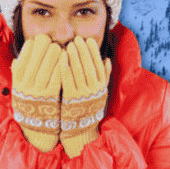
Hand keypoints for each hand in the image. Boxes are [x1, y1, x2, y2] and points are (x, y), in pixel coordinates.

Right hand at [11, 34, 64, 151]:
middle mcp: (26, 87)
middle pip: (34, 61)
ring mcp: (38, 92)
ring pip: (46, 67)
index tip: (36, 40)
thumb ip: (19, 74)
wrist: (37, 126)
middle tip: (50, 40)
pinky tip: (65, 58)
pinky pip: (56, 78)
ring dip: (53, 54)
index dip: (30, 48)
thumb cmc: (29, 102)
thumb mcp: (19, 89)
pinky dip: (60, 66)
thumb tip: (18, 57)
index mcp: (17, 82)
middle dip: (43, 47)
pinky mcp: (51, 96)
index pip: (22, 59)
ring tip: (59, 47)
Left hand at [59, 36, 111, 157]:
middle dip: (83, 50)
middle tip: (77, 39)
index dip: (93, 51)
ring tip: (69, 45)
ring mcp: (83, 94)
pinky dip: (65, 67)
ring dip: (74, 56)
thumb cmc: (89, 108)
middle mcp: (94, 90)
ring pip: (79, 70)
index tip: (88, 40)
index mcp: (101, 87)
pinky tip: (61, 57)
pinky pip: (68, 79)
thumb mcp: (100, 93)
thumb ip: (104, 76)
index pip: (99, 64)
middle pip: (89, 65)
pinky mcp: (71, 98)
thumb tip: (107, 59)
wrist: (80, 129)